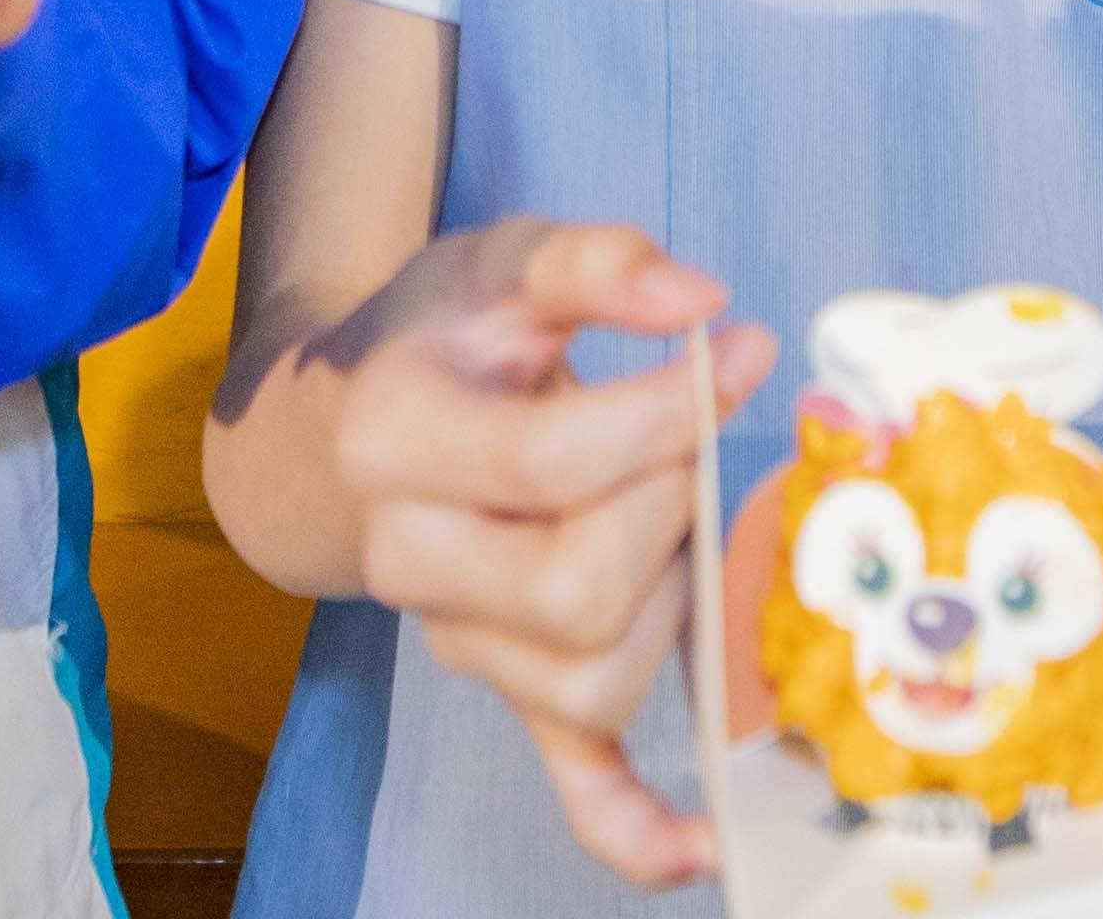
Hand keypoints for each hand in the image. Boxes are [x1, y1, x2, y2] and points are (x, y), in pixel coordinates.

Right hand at [324, 220, 766, 887]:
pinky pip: (570, 782)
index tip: (736, 349)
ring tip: (674, 514)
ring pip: (594, 681)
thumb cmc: (452, 331)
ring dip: (675, 602)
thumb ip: (596, 262)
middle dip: (669, 511)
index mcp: (392, 439)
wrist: (366, 409)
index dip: (667, 411)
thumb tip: (697, 301)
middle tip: (692, 442)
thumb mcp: (508, 258)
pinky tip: (703, 843)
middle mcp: (404, 559)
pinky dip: (633, 829)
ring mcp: (456, 640)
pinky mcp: (507, 688)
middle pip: (574, 591)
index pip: (550, 460)